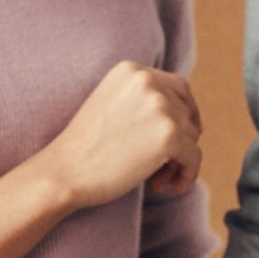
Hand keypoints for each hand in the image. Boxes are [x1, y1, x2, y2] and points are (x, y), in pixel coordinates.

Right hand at [33, 63, 201, 209]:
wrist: (64, 172)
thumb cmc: (85, 148)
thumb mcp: (113, 107)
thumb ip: (144, 102)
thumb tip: (192, 120)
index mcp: (131, 70)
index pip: (178, 87)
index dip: (186, 113)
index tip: (182, 136)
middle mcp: (147, 81)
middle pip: (187, 112)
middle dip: (181, 141)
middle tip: (165, 168)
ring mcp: (159, 106)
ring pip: (191, 136)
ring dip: (180, 161)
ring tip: (160, 181)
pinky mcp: (168, 135)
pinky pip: (194, 156)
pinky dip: (189, 173)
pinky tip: (175, 187)